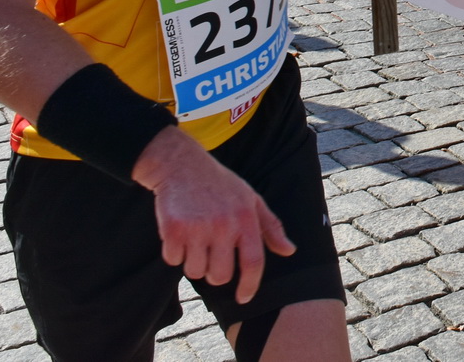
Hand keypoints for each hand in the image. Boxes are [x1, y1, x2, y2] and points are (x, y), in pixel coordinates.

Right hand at [133, 127, 294, 304]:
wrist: (182, 165)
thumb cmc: (221, 184)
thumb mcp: (251, 200)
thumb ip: (270, 227)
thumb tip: (289, 251)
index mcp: (245, 219)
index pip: (253, 262)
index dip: (249, 285)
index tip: (243, 297)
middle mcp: (223, 225)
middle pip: (220, 275)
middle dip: (215, 273)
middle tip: (211, 255)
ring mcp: (198, 227)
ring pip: (195, 271)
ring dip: (194, 262)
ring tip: (195, 240)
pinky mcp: (173, 229)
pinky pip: (173, 260)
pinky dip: (174, 253)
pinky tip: (179, 233)